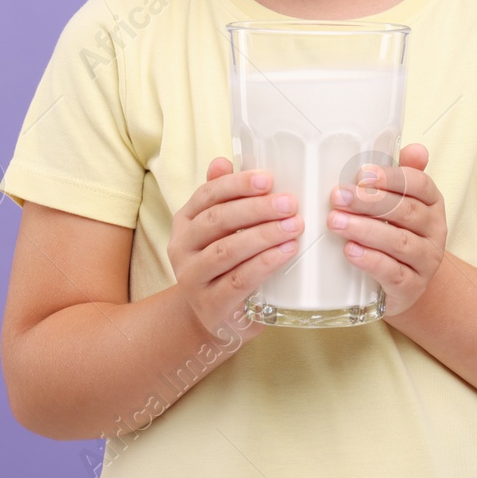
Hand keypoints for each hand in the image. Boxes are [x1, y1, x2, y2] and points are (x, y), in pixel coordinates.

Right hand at [168, 157, 301, 343]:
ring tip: (295, 226)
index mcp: (185, 221)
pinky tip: (286, 252)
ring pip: (227, 250)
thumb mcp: (221, 229)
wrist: (212, 316)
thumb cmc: (223, 263)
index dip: (237, 184)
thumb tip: (223, 161)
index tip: (268, 178)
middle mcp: (182, 248)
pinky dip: (264, 263)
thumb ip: (223, 196)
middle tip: (290, 203)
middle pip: (218, 220)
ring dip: (264, 235)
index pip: (207, 195)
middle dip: (256, 208)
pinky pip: (238, 280)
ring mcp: (192, 278)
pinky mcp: (211, 305)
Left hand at [328, 142, 446, 318]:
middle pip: (407, 211)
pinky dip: (372, 261)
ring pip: (400, 242)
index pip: (419, 184)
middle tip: (337, 195)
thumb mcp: (401, 203)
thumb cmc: (397, 233)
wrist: (407, 284)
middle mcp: (435, 230)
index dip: (392, 177)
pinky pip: (394, 273)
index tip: (362, 173)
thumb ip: (403, 175)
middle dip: (370, 202)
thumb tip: (415, 148)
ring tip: (336, 222)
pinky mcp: (413, 287)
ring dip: (366, 230)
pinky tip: (350, 251)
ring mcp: (427, 260)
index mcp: (432, 203)